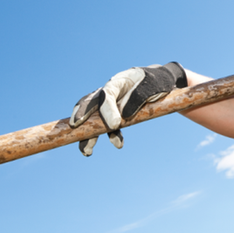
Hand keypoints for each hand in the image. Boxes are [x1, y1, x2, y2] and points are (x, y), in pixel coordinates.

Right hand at [70, 62, 186, 155]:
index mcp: (119, 81)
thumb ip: (139, 97)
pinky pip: (107, 127)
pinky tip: (118, 144)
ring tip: (88, 151)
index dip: (106, 109)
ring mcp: (110, 104)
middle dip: (81, 115)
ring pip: (94, 119)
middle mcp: (110, 93)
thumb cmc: (154, 82)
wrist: (158, 83)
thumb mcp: (152, 86)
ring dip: (89, 135)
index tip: (113, 125)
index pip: (108, 94)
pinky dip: (111, 136)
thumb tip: (124, 115)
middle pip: (91, 104)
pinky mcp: (115, 115)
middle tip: (76, 126)